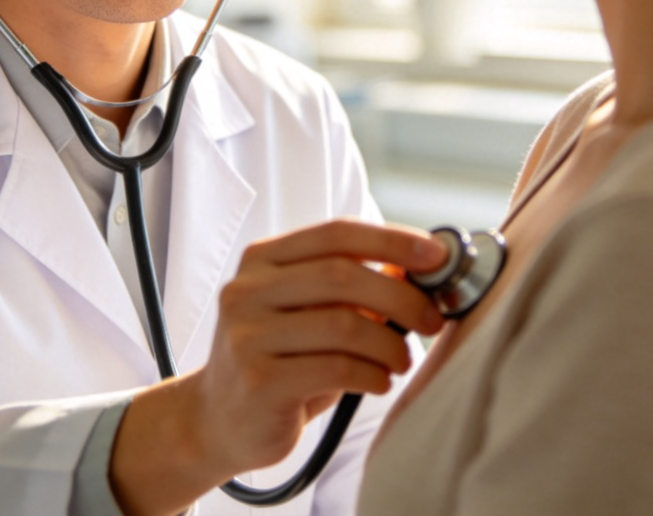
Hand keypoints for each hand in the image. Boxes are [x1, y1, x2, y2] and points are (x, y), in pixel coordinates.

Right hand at [109, 219, 446, 514]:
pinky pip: (336, 368)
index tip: (436, 254)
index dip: (390, 240)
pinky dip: (372, 374)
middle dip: (401, 294)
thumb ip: (349, 286)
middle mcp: (248, 289)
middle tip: (431, 318)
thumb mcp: (308, 312)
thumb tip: (414, 263)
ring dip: (389, 343)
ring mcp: (248, 335)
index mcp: (261, 259)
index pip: (335, 233)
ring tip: (401, 360)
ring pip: (344, 324)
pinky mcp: (258, 381)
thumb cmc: (278, 359)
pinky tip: (378, 381)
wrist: (216, 419)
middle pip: (342, 275)